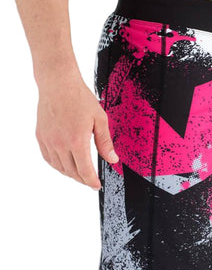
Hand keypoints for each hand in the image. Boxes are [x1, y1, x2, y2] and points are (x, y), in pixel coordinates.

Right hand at [35, 74, 118, 189]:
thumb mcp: (100, 120)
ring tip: (80, 174)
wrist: (58, 83)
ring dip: (70, 174)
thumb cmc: (80, 98)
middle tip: (91, 181)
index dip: (91, 181)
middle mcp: (60, 144)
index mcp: (77, 141)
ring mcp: (48, 141)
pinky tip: (65, 164)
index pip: (85, 171)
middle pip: (72, 172)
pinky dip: (57, 165)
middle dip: (83, 179)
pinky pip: (48, 158)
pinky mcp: (41, 137)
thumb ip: (105, 143)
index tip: (96, 186)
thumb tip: (112, 159)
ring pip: (59, 167)